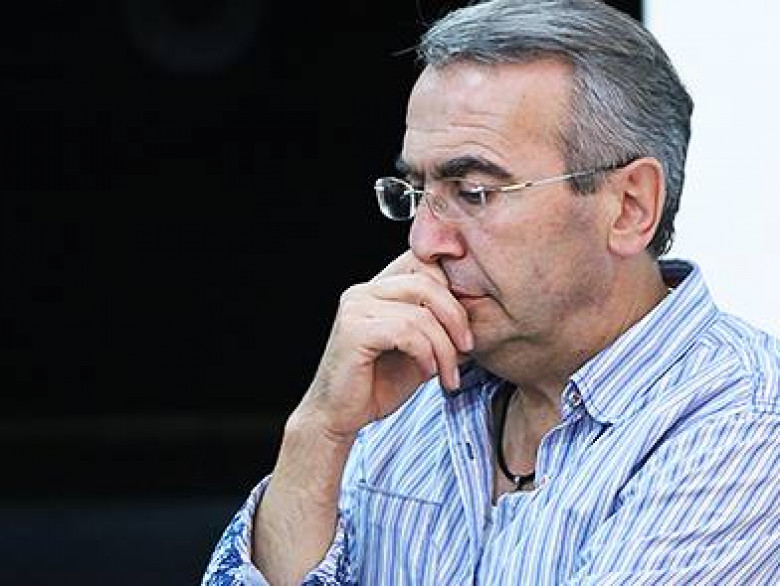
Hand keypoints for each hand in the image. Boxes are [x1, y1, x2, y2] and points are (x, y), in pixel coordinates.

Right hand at [293, 250, 473, 440]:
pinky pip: (405, 332)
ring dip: (444, 347)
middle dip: (456, 317)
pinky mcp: (353, 329)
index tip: (468, 326)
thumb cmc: (380, 384)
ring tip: (448, 374)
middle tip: (468, 348)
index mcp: (380, 288)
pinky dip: (426, 354)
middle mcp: (364, 290)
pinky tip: (428, 373)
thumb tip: (483, 314)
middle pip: (427, 281)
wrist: (340, 417)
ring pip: (421, 313)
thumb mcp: (423, 350)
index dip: (454, 287)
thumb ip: (442, 327)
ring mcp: (356, 306)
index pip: (425, 264)